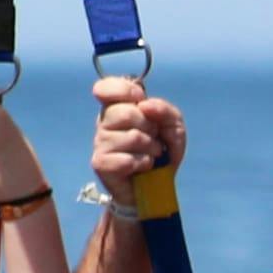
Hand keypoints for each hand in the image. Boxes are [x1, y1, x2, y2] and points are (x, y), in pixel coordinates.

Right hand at [85, 73, 187, 189]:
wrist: (156, 185)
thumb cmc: (161, 150)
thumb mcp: (173, 127)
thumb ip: (164, 110)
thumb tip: (145, 105)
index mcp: (117, 107)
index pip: (105, 87)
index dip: (125, 91)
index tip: (140, 101)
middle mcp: (104, 122)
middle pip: (125, 112)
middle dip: (149, 126)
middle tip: (153, 137)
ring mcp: (100, 143)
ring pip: (131, 137)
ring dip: (151, 148)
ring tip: (152, 154)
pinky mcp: (100, 163)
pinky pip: (127, 159)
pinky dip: (144, 163)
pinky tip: (143, 167)